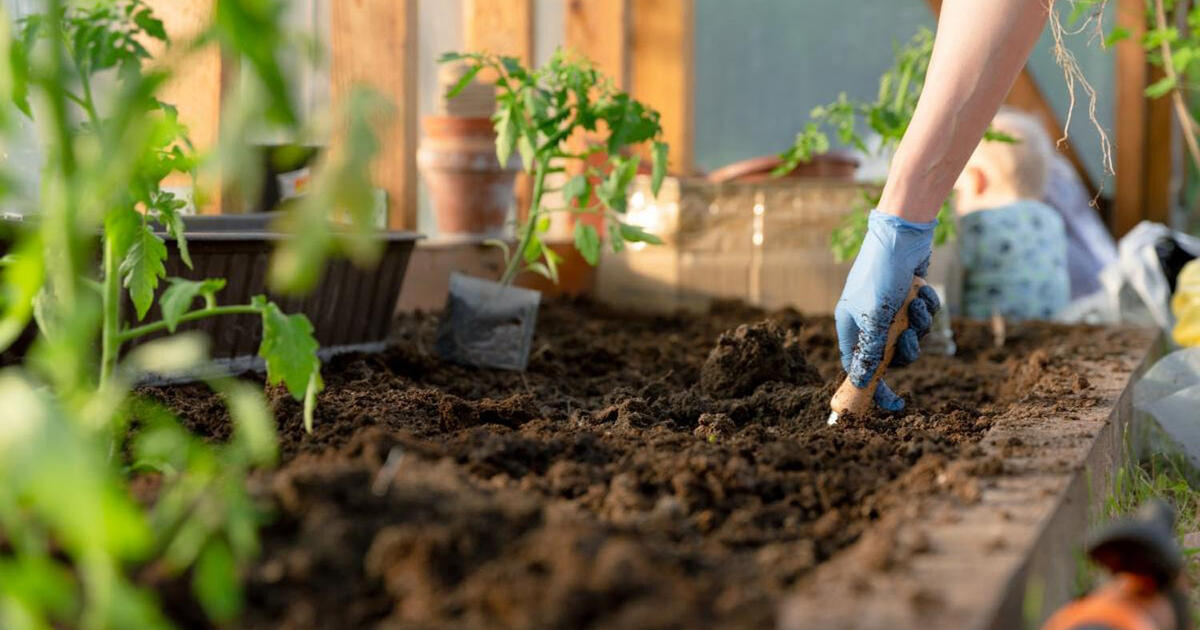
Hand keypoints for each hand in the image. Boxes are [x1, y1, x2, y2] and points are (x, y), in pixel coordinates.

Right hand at [835, 211, 940, 411]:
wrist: (903, 234)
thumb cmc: (883, 273)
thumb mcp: (876, 316)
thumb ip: (870, 351)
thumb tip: (861, 381)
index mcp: (851, 324)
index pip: (858, 366)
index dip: (874, 385)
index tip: (895, 404)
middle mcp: (868, 318)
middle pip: (890, 354)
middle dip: (905, 346)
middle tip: (909, 334)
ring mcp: (891, 307)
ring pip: (911, 335)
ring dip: (918, 323)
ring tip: (915, 302)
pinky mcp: (910, 297)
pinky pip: (923, 316)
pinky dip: (926, 306)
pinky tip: (922, 290)